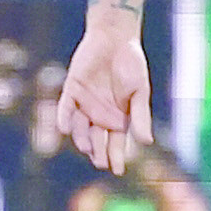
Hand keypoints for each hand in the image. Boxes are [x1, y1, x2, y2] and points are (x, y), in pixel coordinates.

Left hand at [57, 14, 153, 173]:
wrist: (114, 39)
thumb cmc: (132, 64)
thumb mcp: (140, 91)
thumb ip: (140, 115)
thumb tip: (146, 142)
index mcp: (119, 116)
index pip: (116, 142)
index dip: (117, 157)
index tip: (118, 171)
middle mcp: (100, 114)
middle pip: (97, 139)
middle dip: (98, 152)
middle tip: (100, 163)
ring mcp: (84, 103)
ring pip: (80, 128)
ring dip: (82, 138)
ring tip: (87, 147)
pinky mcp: (71, 91)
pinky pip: (65, 108)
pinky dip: (64, 118)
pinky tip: (64, 128)